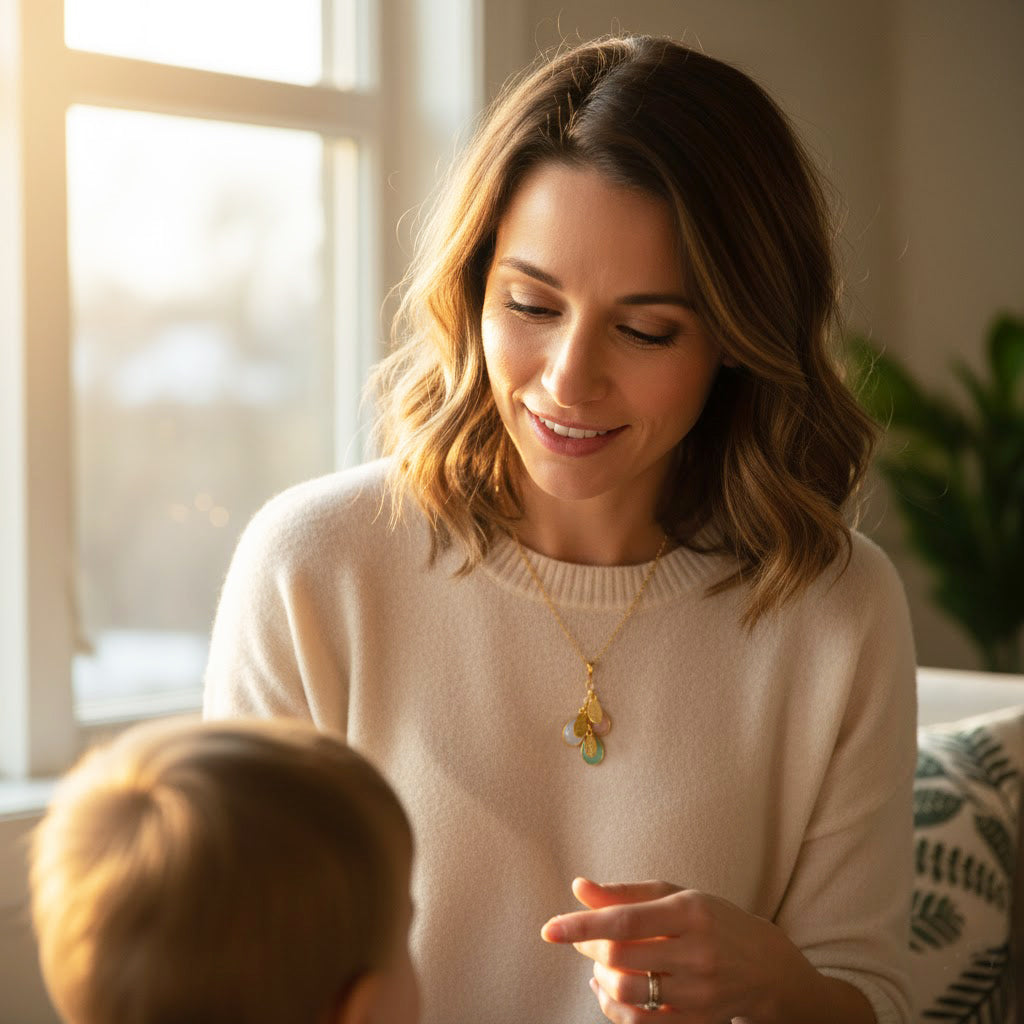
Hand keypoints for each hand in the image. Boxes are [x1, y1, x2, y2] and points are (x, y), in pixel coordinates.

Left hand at [540, 877, 811, 1022]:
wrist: (767, 966)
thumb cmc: (713, 920)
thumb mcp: (675, 896)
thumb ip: (625, 893)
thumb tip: (578, 887)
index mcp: (690, 912)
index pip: (625, 920)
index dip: (583, 925)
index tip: (549, 929)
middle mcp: (698, 952)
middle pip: (622, 957)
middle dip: (589, 949)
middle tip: (579, 940)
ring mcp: (700, 993)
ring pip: (629, 993)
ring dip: (600, 980)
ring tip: (598, 967)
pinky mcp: (699, 1022)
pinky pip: (643, 1023)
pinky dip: (615, 1009)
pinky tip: (609, 991)